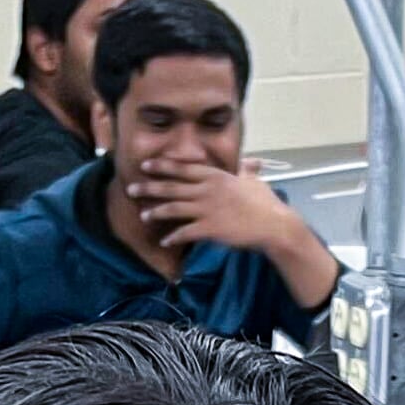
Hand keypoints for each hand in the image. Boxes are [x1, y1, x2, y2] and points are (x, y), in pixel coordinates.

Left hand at [120, 154, 304, 259]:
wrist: (274, 225)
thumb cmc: (266, 203)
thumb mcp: (254, 182)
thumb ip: (246, 171)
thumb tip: (251, 162)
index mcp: (216, 176)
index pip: (183, 168)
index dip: (163, 166)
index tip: (146, 165)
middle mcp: (207, 190)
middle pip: (172, 187)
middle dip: (149, 188)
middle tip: (131, 188)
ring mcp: (207, 209)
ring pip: (174, 209)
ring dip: (156, 212)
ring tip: (143, 216)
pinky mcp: (210, 228)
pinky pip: (185, 232)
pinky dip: (173, 237)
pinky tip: (164, 241)